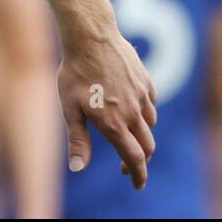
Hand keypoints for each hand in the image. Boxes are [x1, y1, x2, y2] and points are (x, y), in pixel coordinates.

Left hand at [57, 23, 156, 188]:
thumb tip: (78, 169)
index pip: (134, 159)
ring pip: (150, 125)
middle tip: (128, 166)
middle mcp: (133, 113)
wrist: (91, 37)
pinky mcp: (146, 81)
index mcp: (114, 124)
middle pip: (147, 147)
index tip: (136, 184)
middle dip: (140, 160)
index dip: (138, 175)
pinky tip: (132, 108)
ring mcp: (142, 97)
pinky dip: (145, 113)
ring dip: (142, 136)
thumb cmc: (75, 72)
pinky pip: (151, 104)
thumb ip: (78, 139)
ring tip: (127, 135)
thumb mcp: (70, 108)